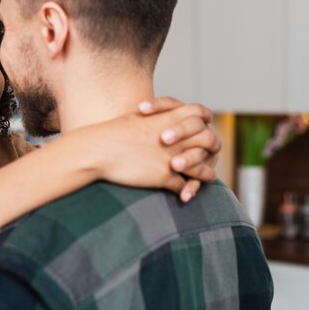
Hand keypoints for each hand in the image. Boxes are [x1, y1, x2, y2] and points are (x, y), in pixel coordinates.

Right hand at [78, 97, 220, 200]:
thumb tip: (163, 120)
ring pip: (202, 167)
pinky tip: (184, 195)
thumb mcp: (139, 118)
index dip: (205, 122)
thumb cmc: (113, 133)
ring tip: (206, 177)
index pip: (201, 115)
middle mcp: (177, 137)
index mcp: (171, 117)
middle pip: (209, 140)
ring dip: (205, 173)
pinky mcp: (164, 177)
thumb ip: (158, 117)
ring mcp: (173, 157)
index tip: (204, 128)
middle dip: (211, 149)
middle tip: (208, 155)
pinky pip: (183, 185)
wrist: (98, 150)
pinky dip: (186, 191)